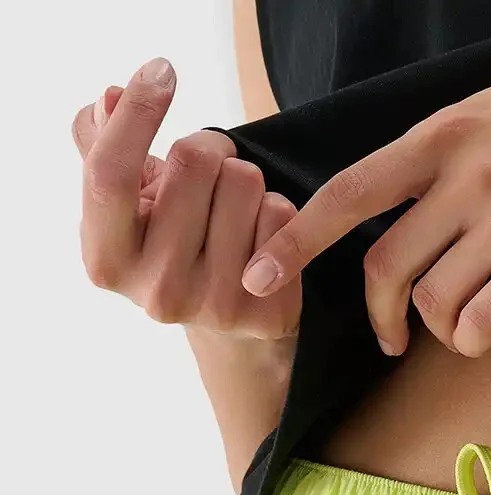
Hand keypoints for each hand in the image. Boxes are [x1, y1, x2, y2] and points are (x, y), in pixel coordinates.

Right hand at [73, 57, 302, 339]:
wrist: (226, 321)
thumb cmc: (169, 240)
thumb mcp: (127, 199)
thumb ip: (102, 145)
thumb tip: (110, 99)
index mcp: (107, 261)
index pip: (110, 174)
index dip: (137, 114)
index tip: (163, 70)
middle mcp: (156, 292)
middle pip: (193, 161)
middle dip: (208, 147)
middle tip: (209, 172)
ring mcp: (212, 307)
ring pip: (244, 181)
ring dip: (243, 178)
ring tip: (232, 209)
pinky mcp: (264, 313)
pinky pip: (281, 213)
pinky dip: (275, 207)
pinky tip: (259, 235)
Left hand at [238, 50, 490, 356]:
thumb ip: (445, 154)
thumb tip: (401, 204)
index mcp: (443, 136)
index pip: (349, 193)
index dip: (296, 240)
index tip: (258, 276)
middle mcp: (465, 176)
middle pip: (386, 266)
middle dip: (380, 314)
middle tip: (392, 340)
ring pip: (434, 303)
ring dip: (440, 330)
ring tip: (466, 324)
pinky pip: (481, 323)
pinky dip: (475, 339)